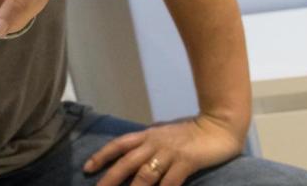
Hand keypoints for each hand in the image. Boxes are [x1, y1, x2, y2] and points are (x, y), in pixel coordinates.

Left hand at [84, 114, 245, 185]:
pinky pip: (171, 182)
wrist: (219, 125)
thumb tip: (131, 155)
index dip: (102, 156)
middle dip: (110, 178)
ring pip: (145, 174)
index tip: (87, 168)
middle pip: (127, 162)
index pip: (118, 145)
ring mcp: (171, 153)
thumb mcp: (164, 135)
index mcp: (147, 135)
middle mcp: (154, 143)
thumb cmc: (190, 133)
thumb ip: (149, 145)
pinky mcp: (187, 162)